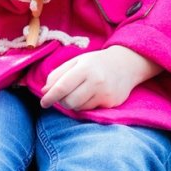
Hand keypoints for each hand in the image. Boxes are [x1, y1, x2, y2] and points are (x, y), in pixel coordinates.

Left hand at [40, 45, 162, 110]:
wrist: (127, 64)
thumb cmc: (97, 63)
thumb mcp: (76, 62)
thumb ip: (58, 74)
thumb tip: (45, 91)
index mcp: (85, 68)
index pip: (62, 87)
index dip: (50, 97)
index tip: (43, 103)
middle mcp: (96, 82)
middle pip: (70, 101)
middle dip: (62, 101)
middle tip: (63, 96)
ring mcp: (105, 94)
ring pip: (80, 107)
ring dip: (74, 103)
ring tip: (79, 93)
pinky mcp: (112, 102)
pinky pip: (91, 109)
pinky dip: (86, 104)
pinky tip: (91, 95)